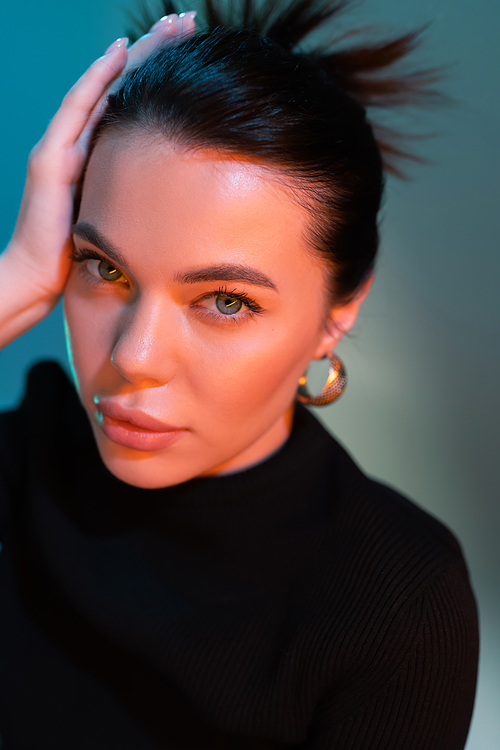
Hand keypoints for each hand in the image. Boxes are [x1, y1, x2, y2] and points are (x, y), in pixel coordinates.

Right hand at [2, 12, 196, 323]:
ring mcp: (63, 145)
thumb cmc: (83, 257)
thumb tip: (188, 195)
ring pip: (105, 87)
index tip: (196, 52)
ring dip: (137, 54)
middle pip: (123, 86)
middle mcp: (80, 142)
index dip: (162, 76)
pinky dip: (100, 79)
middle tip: (189, 21)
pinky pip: (79, 109)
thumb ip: (142, 197)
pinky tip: (123, 52)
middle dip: (157, 52)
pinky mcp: (51, 158)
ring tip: (169, 26)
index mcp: (100, 156)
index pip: (134, 104)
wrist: (40, 280)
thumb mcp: (122, 218)